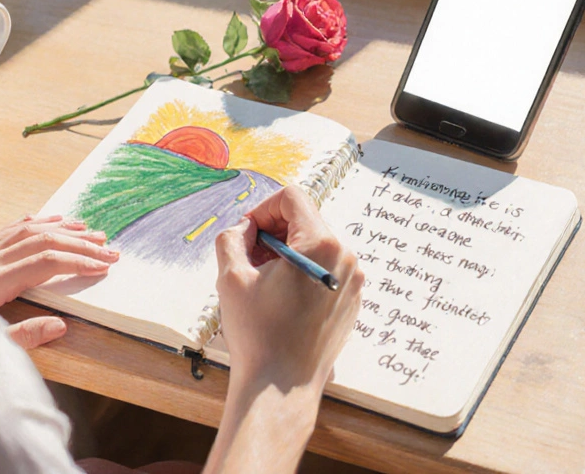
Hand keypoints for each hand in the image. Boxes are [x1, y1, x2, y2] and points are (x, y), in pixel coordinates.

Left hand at [0, 214, 117, 348]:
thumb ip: (22, 338)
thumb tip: (60, 325)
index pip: (46, 263)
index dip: (78, 262)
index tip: (104, 265)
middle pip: (42, 242)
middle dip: (79, 243)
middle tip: (109, 247)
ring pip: (26, 230)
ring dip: (61, 228)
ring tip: (89, 230)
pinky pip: (7, 230)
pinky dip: (34, 222)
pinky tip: (49, 219)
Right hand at [214, 185, 362, 392]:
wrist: (282, 387)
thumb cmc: (258, 333)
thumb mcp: (231, 276)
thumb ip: (233, 236)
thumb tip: (246, 229)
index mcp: (321, 244)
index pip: (292, 198)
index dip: (262, 209)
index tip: (247, 234)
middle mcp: (346, 258)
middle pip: (306, 221)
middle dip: (274, 233)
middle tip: (250, 260)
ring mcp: (353, 282)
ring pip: (316, 247)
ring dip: (287, 254)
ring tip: (264, 283)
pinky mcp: (352, 303)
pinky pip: (326, 272)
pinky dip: (303, 275)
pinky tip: (282, 301)